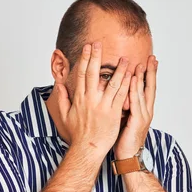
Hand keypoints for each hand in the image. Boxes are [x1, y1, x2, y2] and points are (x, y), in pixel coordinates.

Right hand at [57, 42, 131, 158]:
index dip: (84, 59)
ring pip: (111, 83)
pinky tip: (132, 75)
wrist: (87, 149)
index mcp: (79, 98)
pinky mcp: (113, 113)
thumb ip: (62, 98)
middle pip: (93, 73)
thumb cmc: (77, 134)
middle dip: (96, 57)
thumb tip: (59, 85)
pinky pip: (121, 95)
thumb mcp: (65, 115)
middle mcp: (90, 99)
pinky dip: (127, 84)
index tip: (87, 47)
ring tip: (124, 57)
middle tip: (99, 43)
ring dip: (118, 69)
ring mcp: (102, 106)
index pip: (81, 74)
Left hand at [113, 55, 157, 158]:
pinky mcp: (137, 121)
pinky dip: (135, 90)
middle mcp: (146, 111)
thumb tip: (117, 94)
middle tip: (152, 57)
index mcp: (142, 110)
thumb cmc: (124, 139)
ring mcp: (143, 116)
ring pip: (143, 93)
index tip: (148, 61)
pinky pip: (136, 102)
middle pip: (150, 87)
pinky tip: (134, 81)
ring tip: (142, 64)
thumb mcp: (124, 119)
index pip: (147, 88)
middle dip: (151, 72)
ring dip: (143, 77)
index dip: (148, 74)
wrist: (128, 156)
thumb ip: (124, 106)